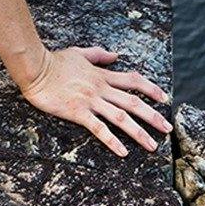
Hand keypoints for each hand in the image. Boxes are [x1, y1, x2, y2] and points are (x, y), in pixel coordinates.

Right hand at [17, 45, 171, 156]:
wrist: (36, 68)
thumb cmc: (55, 61)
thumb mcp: (80, 53)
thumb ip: (99, 55)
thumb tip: (115, 55)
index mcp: (102, 75)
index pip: (133, 81)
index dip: (152, 89)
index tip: (165, 99)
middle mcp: (101, 88)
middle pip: (133, 102)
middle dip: (153, 116)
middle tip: (168, 129)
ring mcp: (90, 101)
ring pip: (121, 117)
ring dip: (139, 132)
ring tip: (153, 145)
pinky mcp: (78, 113)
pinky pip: (99, 128)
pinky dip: (112, 141)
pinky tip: (122, 152)